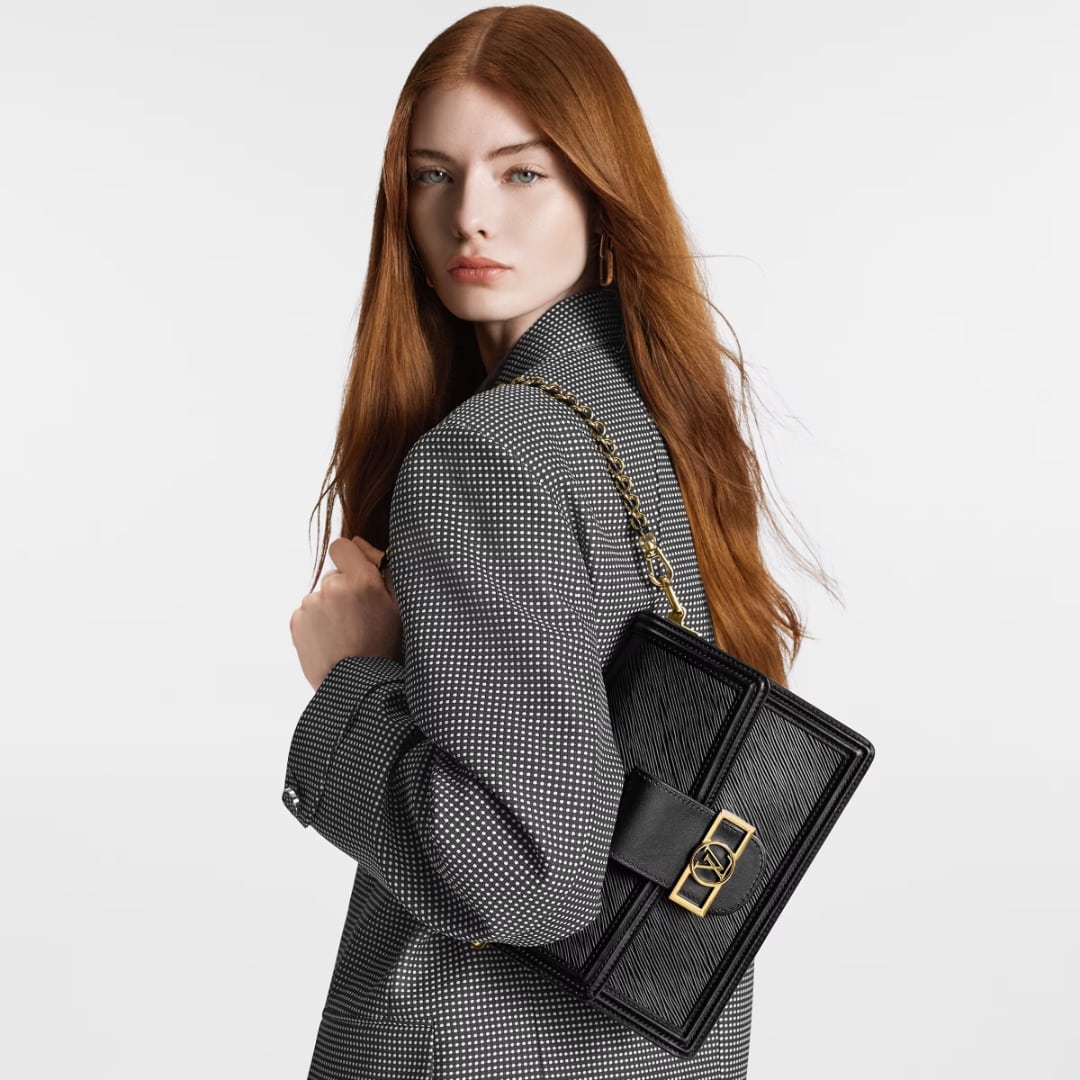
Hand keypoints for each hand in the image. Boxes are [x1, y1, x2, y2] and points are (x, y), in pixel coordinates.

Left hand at [290, 536, 401, 690]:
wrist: (356, 687)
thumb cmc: (384, 647)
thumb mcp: (398, 607)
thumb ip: (382, 567)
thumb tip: (358, 543)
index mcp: (361, 580)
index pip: (342, 546)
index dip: (350, 559)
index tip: (358, 577)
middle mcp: (332, 587)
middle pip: (334, 576)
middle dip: (344, 590)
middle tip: (358, 618)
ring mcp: (311, 605)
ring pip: (321, 596)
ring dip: (330, 608)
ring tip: (345, 634)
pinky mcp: (296, 622)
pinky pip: (308, 613)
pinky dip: (317, 623)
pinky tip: (332, 640)